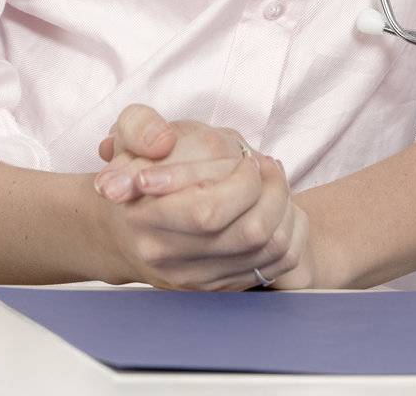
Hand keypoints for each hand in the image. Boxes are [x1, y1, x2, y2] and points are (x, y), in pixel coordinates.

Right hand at [92, 104, 321, 289]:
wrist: (124, 230)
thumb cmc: (135, 172)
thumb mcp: (127, 134)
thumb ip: (140, 127)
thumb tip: (161, 143)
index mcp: (146, 218)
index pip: (209, 212)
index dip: (243, 181)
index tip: (247, 159)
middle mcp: (171, 258)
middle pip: (250, 233)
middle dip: (273, 191)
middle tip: (267, 165)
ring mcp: (197, 279)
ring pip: (270, 250)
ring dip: (286, 208)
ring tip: (273, 181)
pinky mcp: (219, 288)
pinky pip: (277, 265)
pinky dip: (291, 230)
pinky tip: (276, 206)